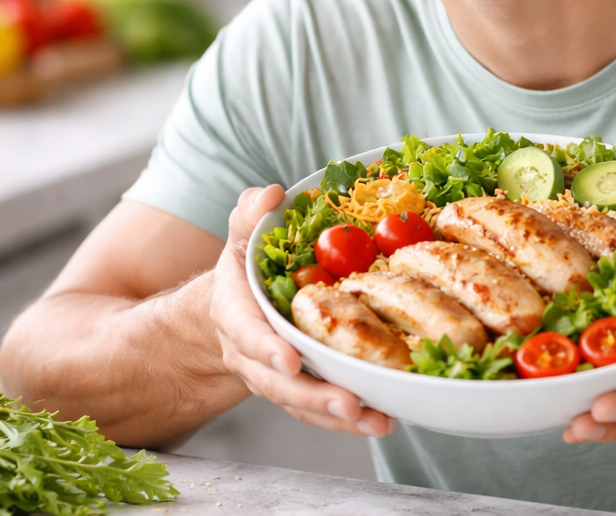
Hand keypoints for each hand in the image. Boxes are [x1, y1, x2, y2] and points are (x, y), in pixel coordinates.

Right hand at [210, 185, 395, 436]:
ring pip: (300, 403)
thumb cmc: (245, 264)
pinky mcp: (298, 388)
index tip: (289, 357)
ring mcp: (274, 375)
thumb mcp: (243, 232)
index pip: (245, 329)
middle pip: (277, 380)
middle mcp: (250, 351)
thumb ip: (250, 212)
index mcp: (234, 309)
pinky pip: (318, 411)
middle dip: (313, 395)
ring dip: (338, 415)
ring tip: (377, 421)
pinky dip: (347, 420)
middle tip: (349, 402)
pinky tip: (382, 420)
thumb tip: (271, 195)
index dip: (264, 346)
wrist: (233, 307)